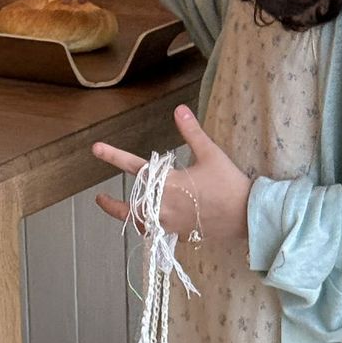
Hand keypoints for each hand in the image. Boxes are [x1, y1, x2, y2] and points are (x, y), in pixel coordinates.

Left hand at [93, 105, 249, 242]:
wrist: (246, 215)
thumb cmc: (229, 183)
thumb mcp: (210, 153)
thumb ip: (192, 132)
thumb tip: (179, 110)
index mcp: (168, 183)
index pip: (133, 166)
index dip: (112, 155)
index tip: (96, 149)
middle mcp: (164, 205)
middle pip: (130, 206)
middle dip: (112, 204)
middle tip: (99, 199)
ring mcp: (171, 222)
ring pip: (141, 223)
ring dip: (128, 217)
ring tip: (121, 213)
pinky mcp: (181, 233)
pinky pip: (157, 233)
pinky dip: (149, 228)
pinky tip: (148, 224)